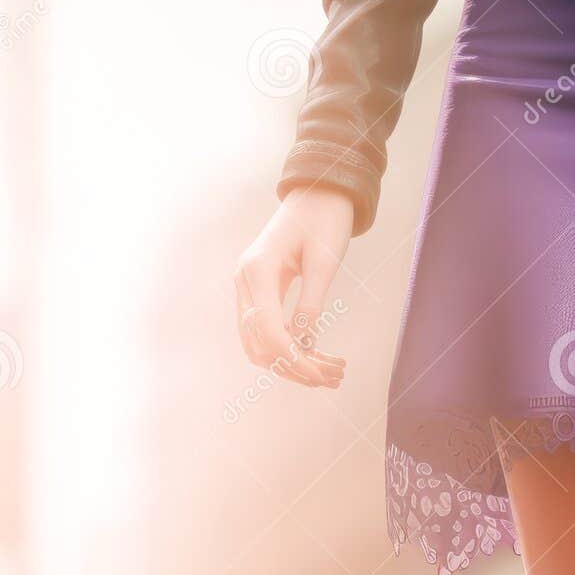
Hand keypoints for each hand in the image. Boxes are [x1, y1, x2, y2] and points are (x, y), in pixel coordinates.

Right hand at [234, 187, 353, 389]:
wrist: (316, 195)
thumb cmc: (323, 222)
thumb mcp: (324, 262)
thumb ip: (311, 302)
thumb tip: (303, 343)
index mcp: (258, 269)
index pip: (266, 329)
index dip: (291, 358)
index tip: (318, 376)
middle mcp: (245, 280)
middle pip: (257, 343)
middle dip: (291, 367)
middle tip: (329, 379)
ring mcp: (248, 286)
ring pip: (258, 343)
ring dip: (290, 363)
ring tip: (327, 373)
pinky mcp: (258, 291)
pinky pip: (265, 331)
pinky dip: (288, 349)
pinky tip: (316, 356)